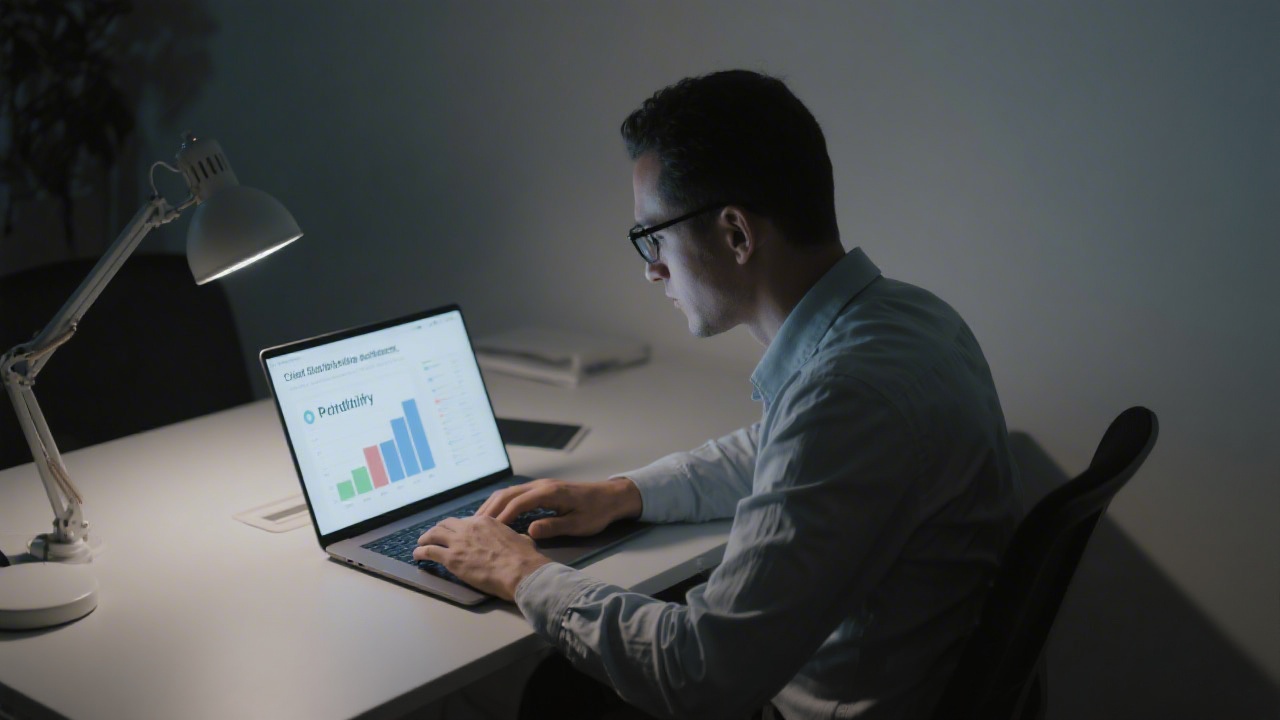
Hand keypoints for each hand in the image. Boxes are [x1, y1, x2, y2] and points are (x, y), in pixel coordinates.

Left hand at [413, 516, 550, 601]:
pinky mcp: (451, 558)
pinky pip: (429, 551)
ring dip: (425, 538)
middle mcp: (469, 527)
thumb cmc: (524, 558)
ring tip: (421, 544)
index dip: (458, 528)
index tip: (455, 534)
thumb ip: (513, 537)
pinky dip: (420, 552)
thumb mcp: (520, 539)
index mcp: (486, 521)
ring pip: (434, 534)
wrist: (519, 571)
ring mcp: (458, 542)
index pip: (465, 521)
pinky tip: (417, 555)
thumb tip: (521, 539)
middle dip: (438, 529)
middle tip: (434, 535)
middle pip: (446, 524)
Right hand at [476, 477, 642, 539]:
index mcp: (549, 493)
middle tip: (474, 527)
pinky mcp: (540, 489)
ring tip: (478, 522)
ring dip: (492, 505)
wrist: (610, 497)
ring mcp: (539, 485)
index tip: (488, 531)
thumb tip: (531, 531)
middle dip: (489, 510)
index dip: (502, 516)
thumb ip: (554, 527)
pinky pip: (514, 494)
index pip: (518, 503)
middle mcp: (541, 485)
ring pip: (508, 492)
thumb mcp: (578, 524)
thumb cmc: (596, 512)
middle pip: (507, 494)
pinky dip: (501, 503)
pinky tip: (494, 515)